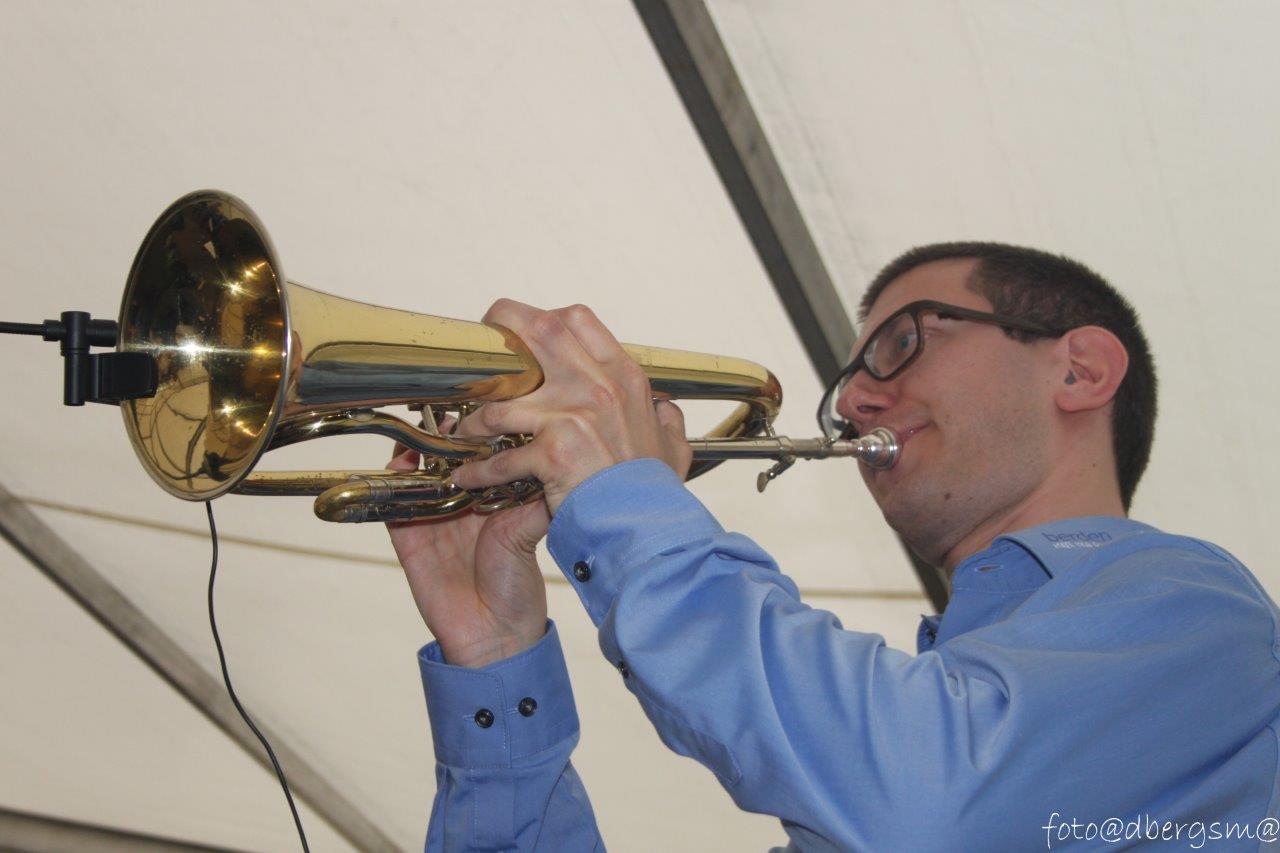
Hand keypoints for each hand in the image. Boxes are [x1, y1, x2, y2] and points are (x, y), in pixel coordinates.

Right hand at [386, 413, 549, 668]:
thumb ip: (535, 499)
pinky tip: (401, 464)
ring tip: (424, 431)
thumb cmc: (517, 590)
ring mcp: (432, 519)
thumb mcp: (531, 534)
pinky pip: (391, 504)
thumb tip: (550, 460)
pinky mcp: (408, 538)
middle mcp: (462, 504)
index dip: (480, 433)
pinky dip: (392, 481)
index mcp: (493, 500)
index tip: (482, 408)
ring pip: (417, 474)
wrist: (494, 637)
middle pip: (446, 459)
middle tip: (449, 413)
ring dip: (417, 451)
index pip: (483, 456)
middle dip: (446, 434)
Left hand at [449, 300, 692, 513]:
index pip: (576, 319)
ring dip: (476, 415)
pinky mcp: (554, 451)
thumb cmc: (656, 492)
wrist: (650, 528)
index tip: (521, 335)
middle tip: (479, 350)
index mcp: (623, 377)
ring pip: (503, 397)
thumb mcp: (672, 447)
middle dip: (499, 329)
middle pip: (537, 329)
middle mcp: (598, 386)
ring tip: (465, 431)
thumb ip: (666, 422)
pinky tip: (468, 477)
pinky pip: (501, 456)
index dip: (541, 319)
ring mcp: (574, 415)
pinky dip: (479, 469)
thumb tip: (665, 410)